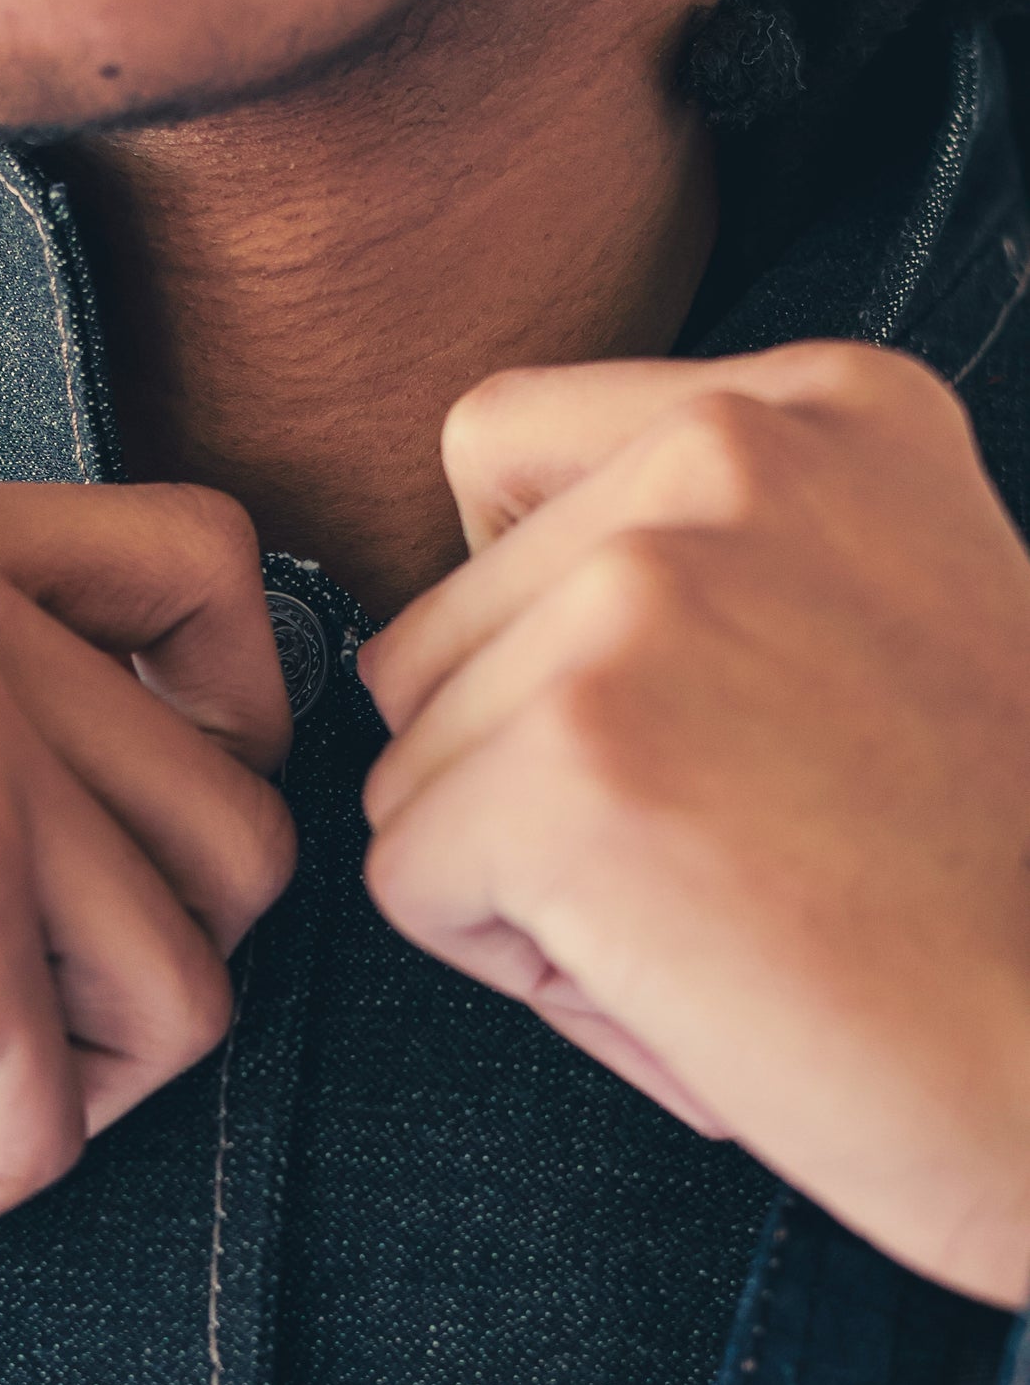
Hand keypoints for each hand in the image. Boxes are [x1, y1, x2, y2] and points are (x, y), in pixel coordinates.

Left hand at [360, 343, 1029, 1308]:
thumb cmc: (992, 888)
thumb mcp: (891, 613)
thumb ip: (710, 553)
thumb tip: (478, 579)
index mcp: (814, 408)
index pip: (496, 452)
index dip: (532, 619)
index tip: (685, 716)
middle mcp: (722, 459)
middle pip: (436, 629)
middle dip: (529, 767)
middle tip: (735, 850)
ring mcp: (637, 602)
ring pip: (417, 760)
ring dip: (529, 870)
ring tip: (728, 913)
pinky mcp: (568, 764)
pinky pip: (413, 879)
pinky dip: (523, 963)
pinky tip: (697, 977)